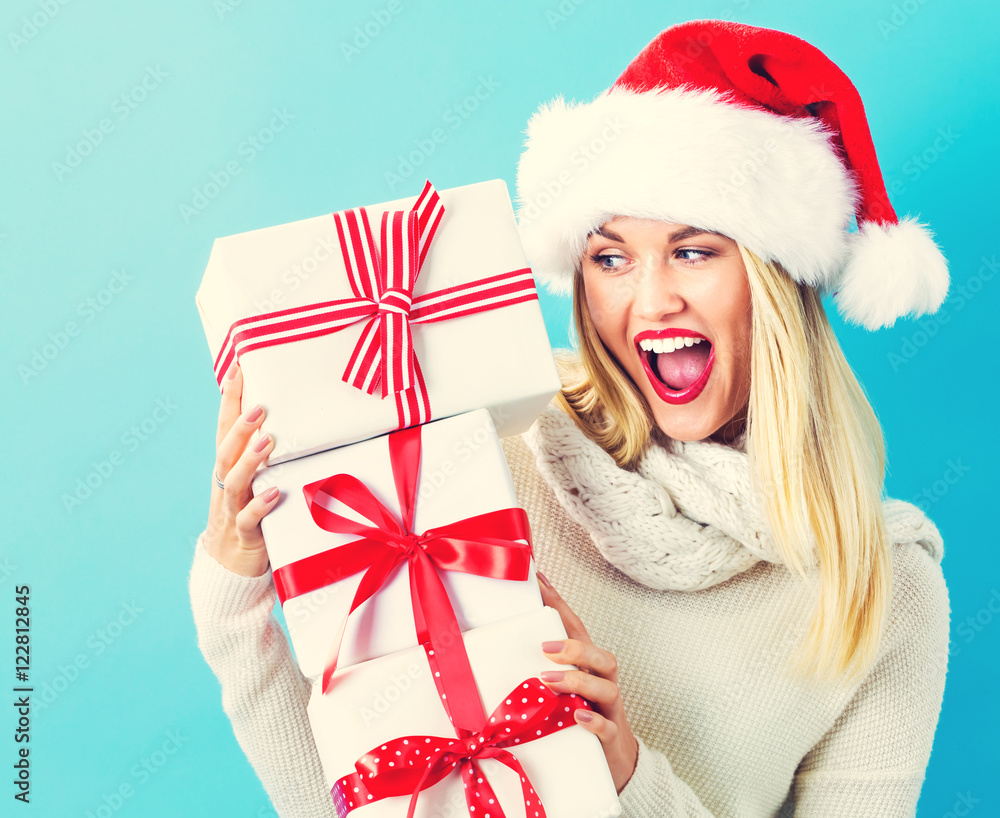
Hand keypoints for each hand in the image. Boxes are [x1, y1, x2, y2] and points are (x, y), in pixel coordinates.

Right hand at [203, 361, 279, 576]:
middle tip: (260, 405)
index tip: (237, 369)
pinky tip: (275, 493)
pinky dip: (260, 504)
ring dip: (250, 460)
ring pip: (233, 482)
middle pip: (225, 450)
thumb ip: (262, 457)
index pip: (224, 429)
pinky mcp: (244, 535)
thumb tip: (284, 422)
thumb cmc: (247, 518)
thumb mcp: (253, 484)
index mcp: (227, 470)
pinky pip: (249, 519)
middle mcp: (225, 486)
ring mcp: (231, 510)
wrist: (228, 568)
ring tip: (268, 441)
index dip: (229, 400)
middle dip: (240, 427)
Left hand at [537, 572, 638, 792]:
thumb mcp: (559, 693)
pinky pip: (608, 728)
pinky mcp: (610, 738)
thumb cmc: (578, 718)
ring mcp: (609, 710)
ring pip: (606, 687)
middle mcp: (601, 683)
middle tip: (544, 648)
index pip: (576, 629)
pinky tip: (577, 717)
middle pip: (600, 656)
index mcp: (588, 667)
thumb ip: (537, 673)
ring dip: (577, 681)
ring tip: (548, 681)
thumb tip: (495, 655)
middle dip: (574, 648)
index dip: (559, 603)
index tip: (538, 580)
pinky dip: (593, 722)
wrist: (614, 763)